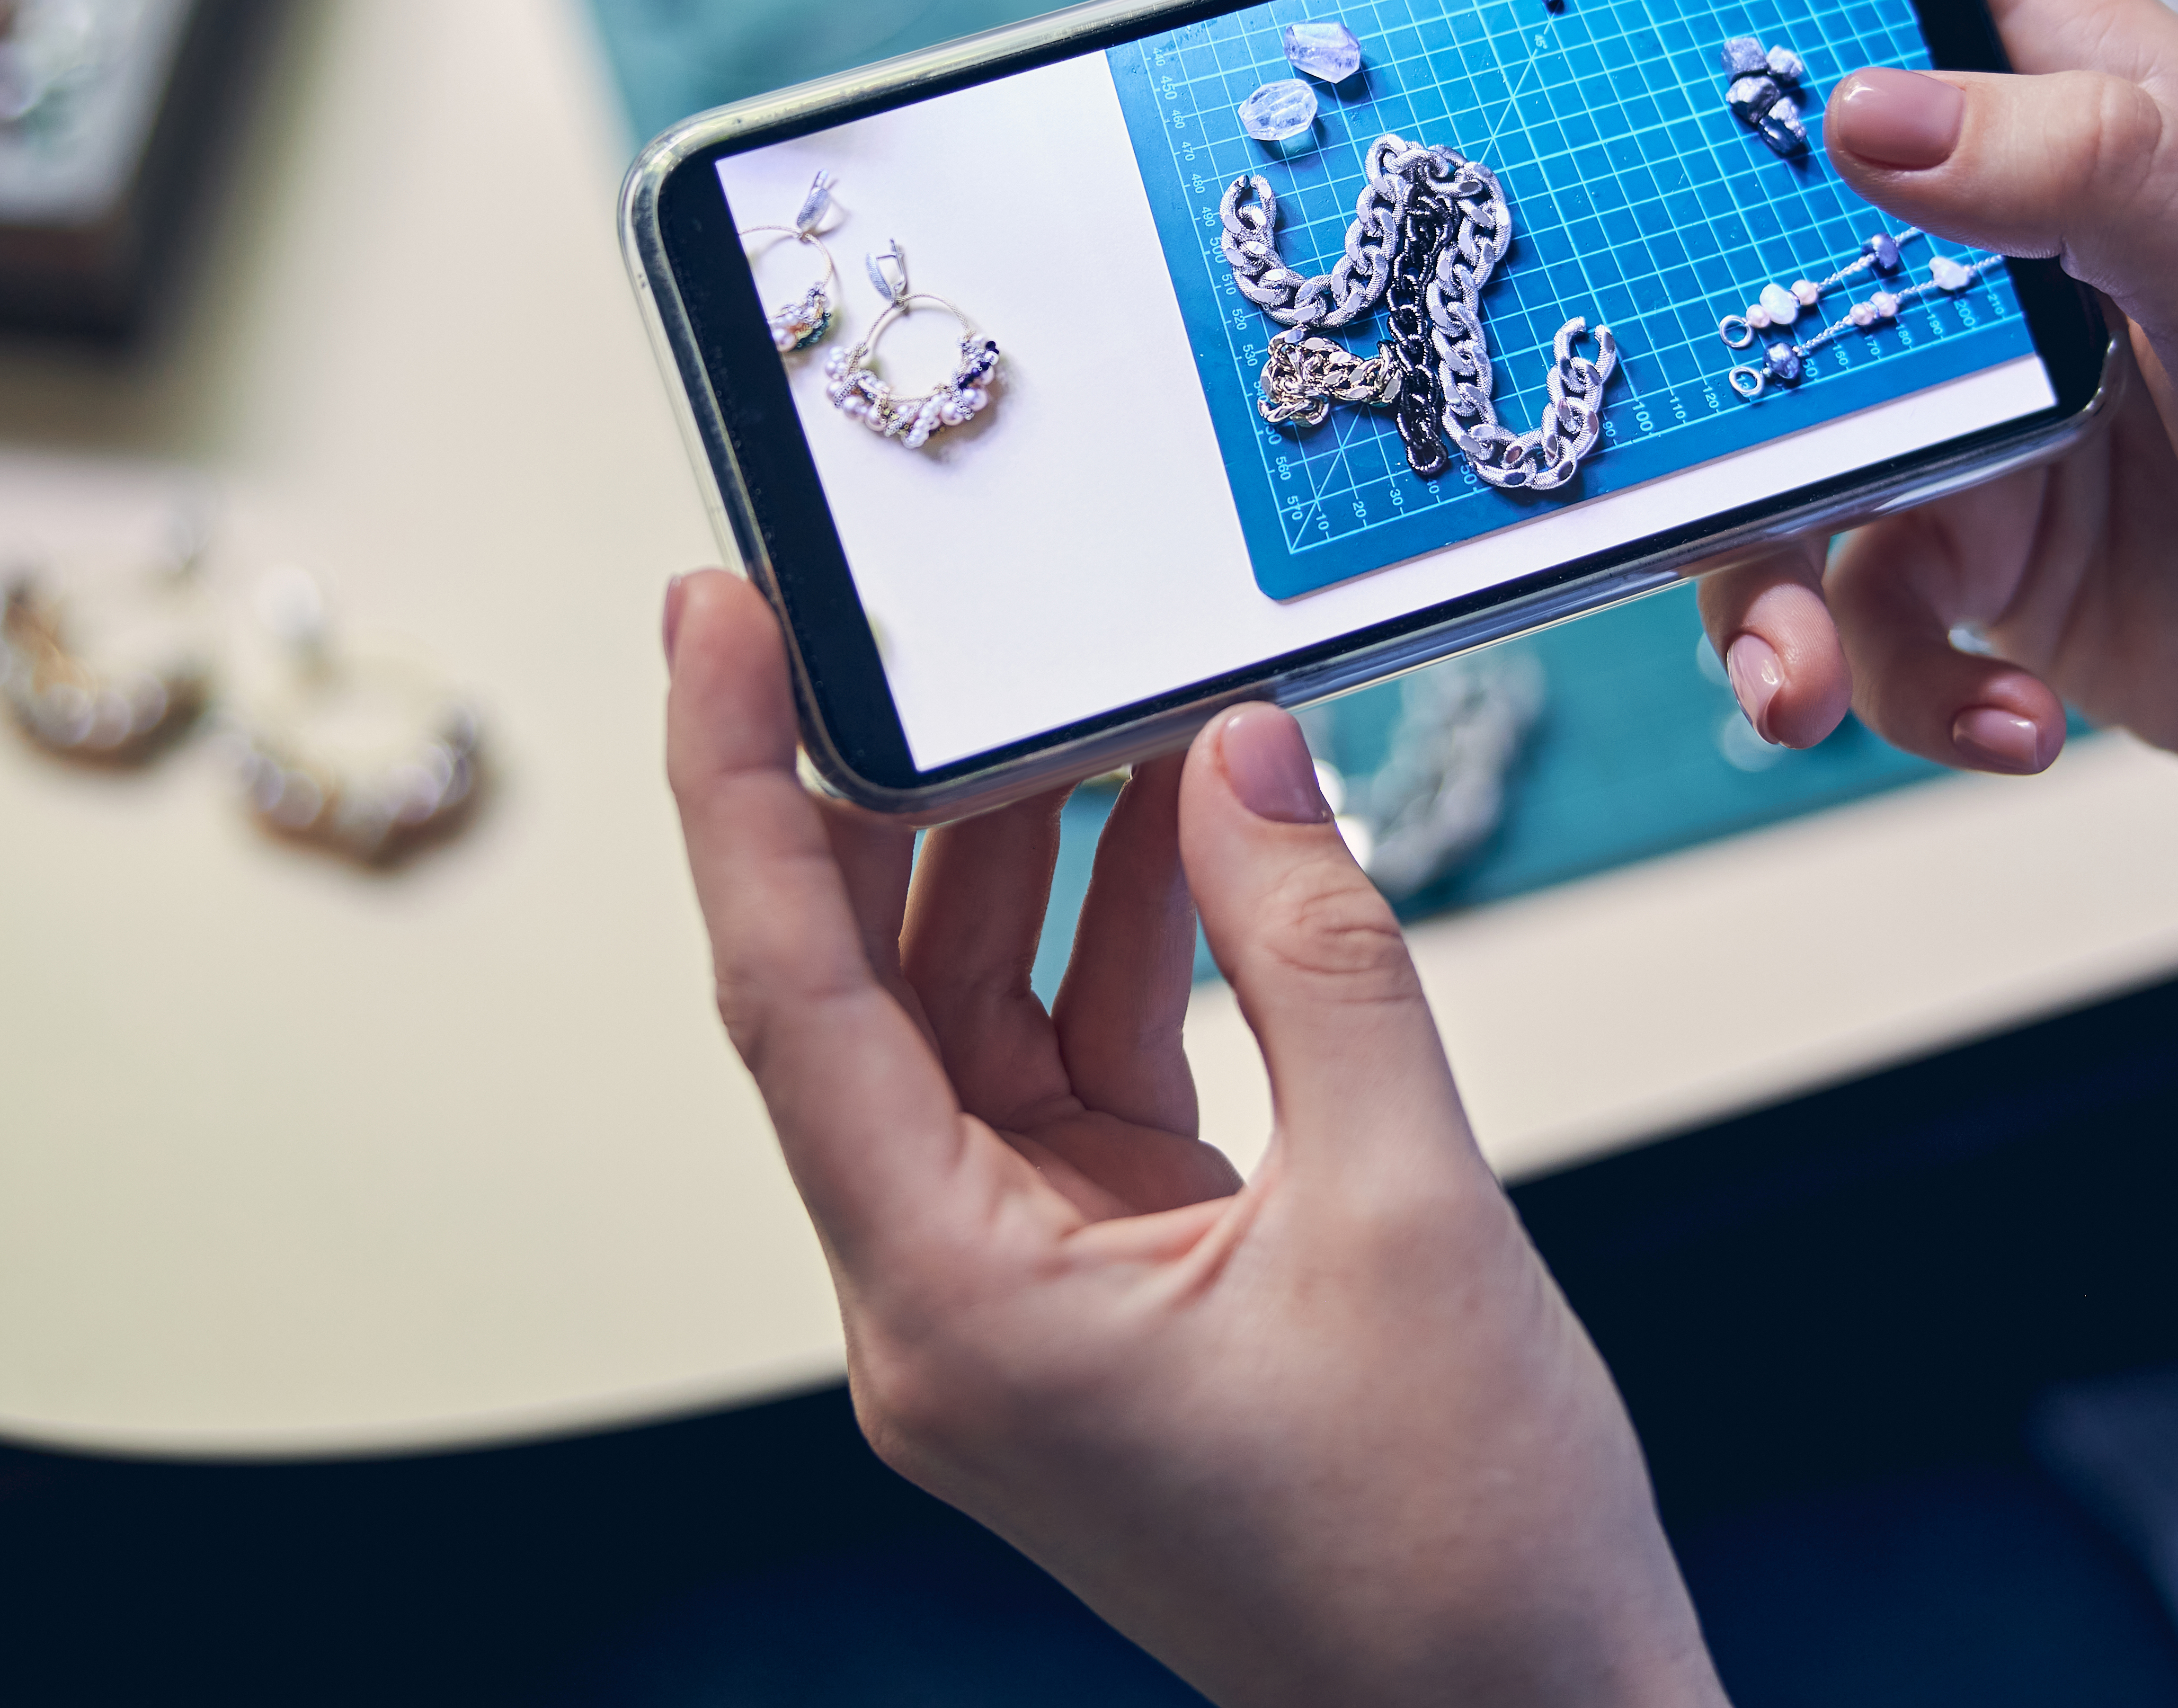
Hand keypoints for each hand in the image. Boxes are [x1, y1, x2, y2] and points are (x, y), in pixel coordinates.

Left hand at [663, 571, 1725, 1707]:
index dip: (740, 792)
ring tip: (1084, 701)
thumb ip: (1315, 958)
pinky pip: (1071, 1074)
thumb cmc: (1456, 1550)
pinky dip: (1120, 951)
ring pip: (973, 1023)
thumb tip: (1247, 761)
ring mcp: (1022, 1293)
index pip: (788, 999)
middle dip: (884, 803)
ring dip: (1029, 863)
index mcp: (955, 1307)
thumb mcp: (1406, 1209)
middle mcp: (947, 1302)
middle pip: (859, 998)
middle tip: (897, 627)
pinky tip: (1179, 835)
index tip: (722, 630)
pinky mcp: (1104, 1285)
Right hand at [1528, 0, 2177, 1001]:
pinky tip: (2003, 722)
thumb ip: (2094, 176)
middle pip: (1756, 207)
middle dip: (1668, 325)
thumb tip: (1862, 112)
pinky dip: (1890, 682)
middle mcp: (2003, 245)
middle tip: (1593, 392)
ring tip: (1800, 686)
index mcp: (2090, 112)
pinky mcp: (1967, 556)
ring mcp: (1967, 407)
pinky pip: (1846, 612)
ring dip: (1761, 592)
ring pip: (1764, 460)